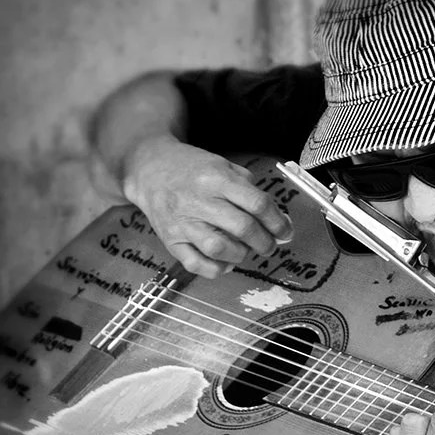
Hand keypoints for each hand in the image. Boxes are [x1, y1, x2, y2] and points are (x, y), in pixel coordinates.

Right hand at [121, 134, 293, 279]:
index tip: (285, 230)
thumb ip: (250, 189)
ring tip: (247, 250)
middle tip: (270, 245)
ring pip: (219, 249)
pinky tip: (225, 262)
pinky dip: (216, 269)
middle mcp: (198, 200)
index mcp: (216, 178)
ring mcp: (182, 222)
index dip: (277, 221)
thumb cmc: (191, 169)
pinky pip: (196, 264)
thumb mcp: (223, 165)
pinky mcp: (170, 240)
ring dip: (242, 255)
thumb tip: (277, 218)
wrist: (149, 170)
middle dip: (265, 242)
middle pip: (242, 228)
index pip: (256, 203)